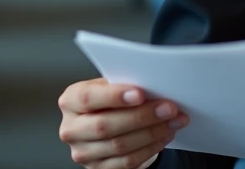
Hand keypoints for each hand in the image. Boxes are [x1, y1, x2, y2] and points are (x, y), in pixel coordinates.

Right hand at [58, 77, 188, 168]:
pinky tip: (164, 136)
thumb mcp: (110, 86)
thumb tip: (152, 83)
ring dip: (152, 133)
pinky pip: (127, 161)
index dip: (114, 96)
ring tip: (174, 121)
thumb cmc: (110, 100)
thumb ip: (122, 84)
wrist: (108, 125)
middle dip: (142, 116)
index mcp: (70, 101)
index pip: (88, 98)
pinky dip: (150, 148)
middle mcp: (71, 129)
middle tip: (168, 107)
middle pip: (105, 125)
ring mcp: (83, 153)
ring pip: (120, 146)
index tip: (140, 93)